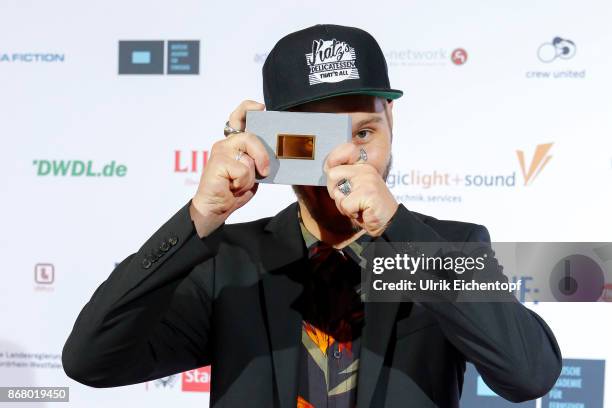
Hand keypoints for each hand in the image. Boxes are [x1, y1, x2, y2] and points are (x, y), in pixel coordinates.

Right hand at [190, 100, 268, 237]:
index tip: (260, 107)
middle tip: (264, 171)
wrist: (216, 208)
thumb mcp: (253, 172)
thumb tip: (278, 152)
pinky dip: (243, 183)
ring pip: (248, 156)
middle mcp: (226, 143)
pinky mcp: (217, 162)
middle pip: (251, 137)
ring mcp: (220, 151)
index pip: (238, 117)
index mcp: (235, 143)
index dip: (248, 108)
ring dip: (250, 176)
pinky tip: (232, 187)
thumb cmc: (234, 190)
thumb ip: (259, 160)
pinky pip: (243, 170)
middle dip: (262, 156)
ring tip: (240, 184)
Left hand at [324, 143, 397, 236]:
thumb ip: (344, 181)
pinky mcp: (368, 193)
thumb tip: (327, 172)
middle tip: (347, 202)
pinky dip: (351, 214)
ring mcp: (367, 180)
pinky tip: (363, 212)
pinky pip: (346, 206)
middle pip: (332, 175)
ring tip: (358, 208)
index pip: (335, 165)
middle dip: (334, 192)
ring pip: (338, 194)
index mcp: (362, 167)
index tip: (341, 191)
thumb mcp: (356, 189)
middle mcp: (365, 170)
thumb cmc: (370, 208)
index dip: (332, 181)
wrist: (390, 221)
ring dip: (344, 207)